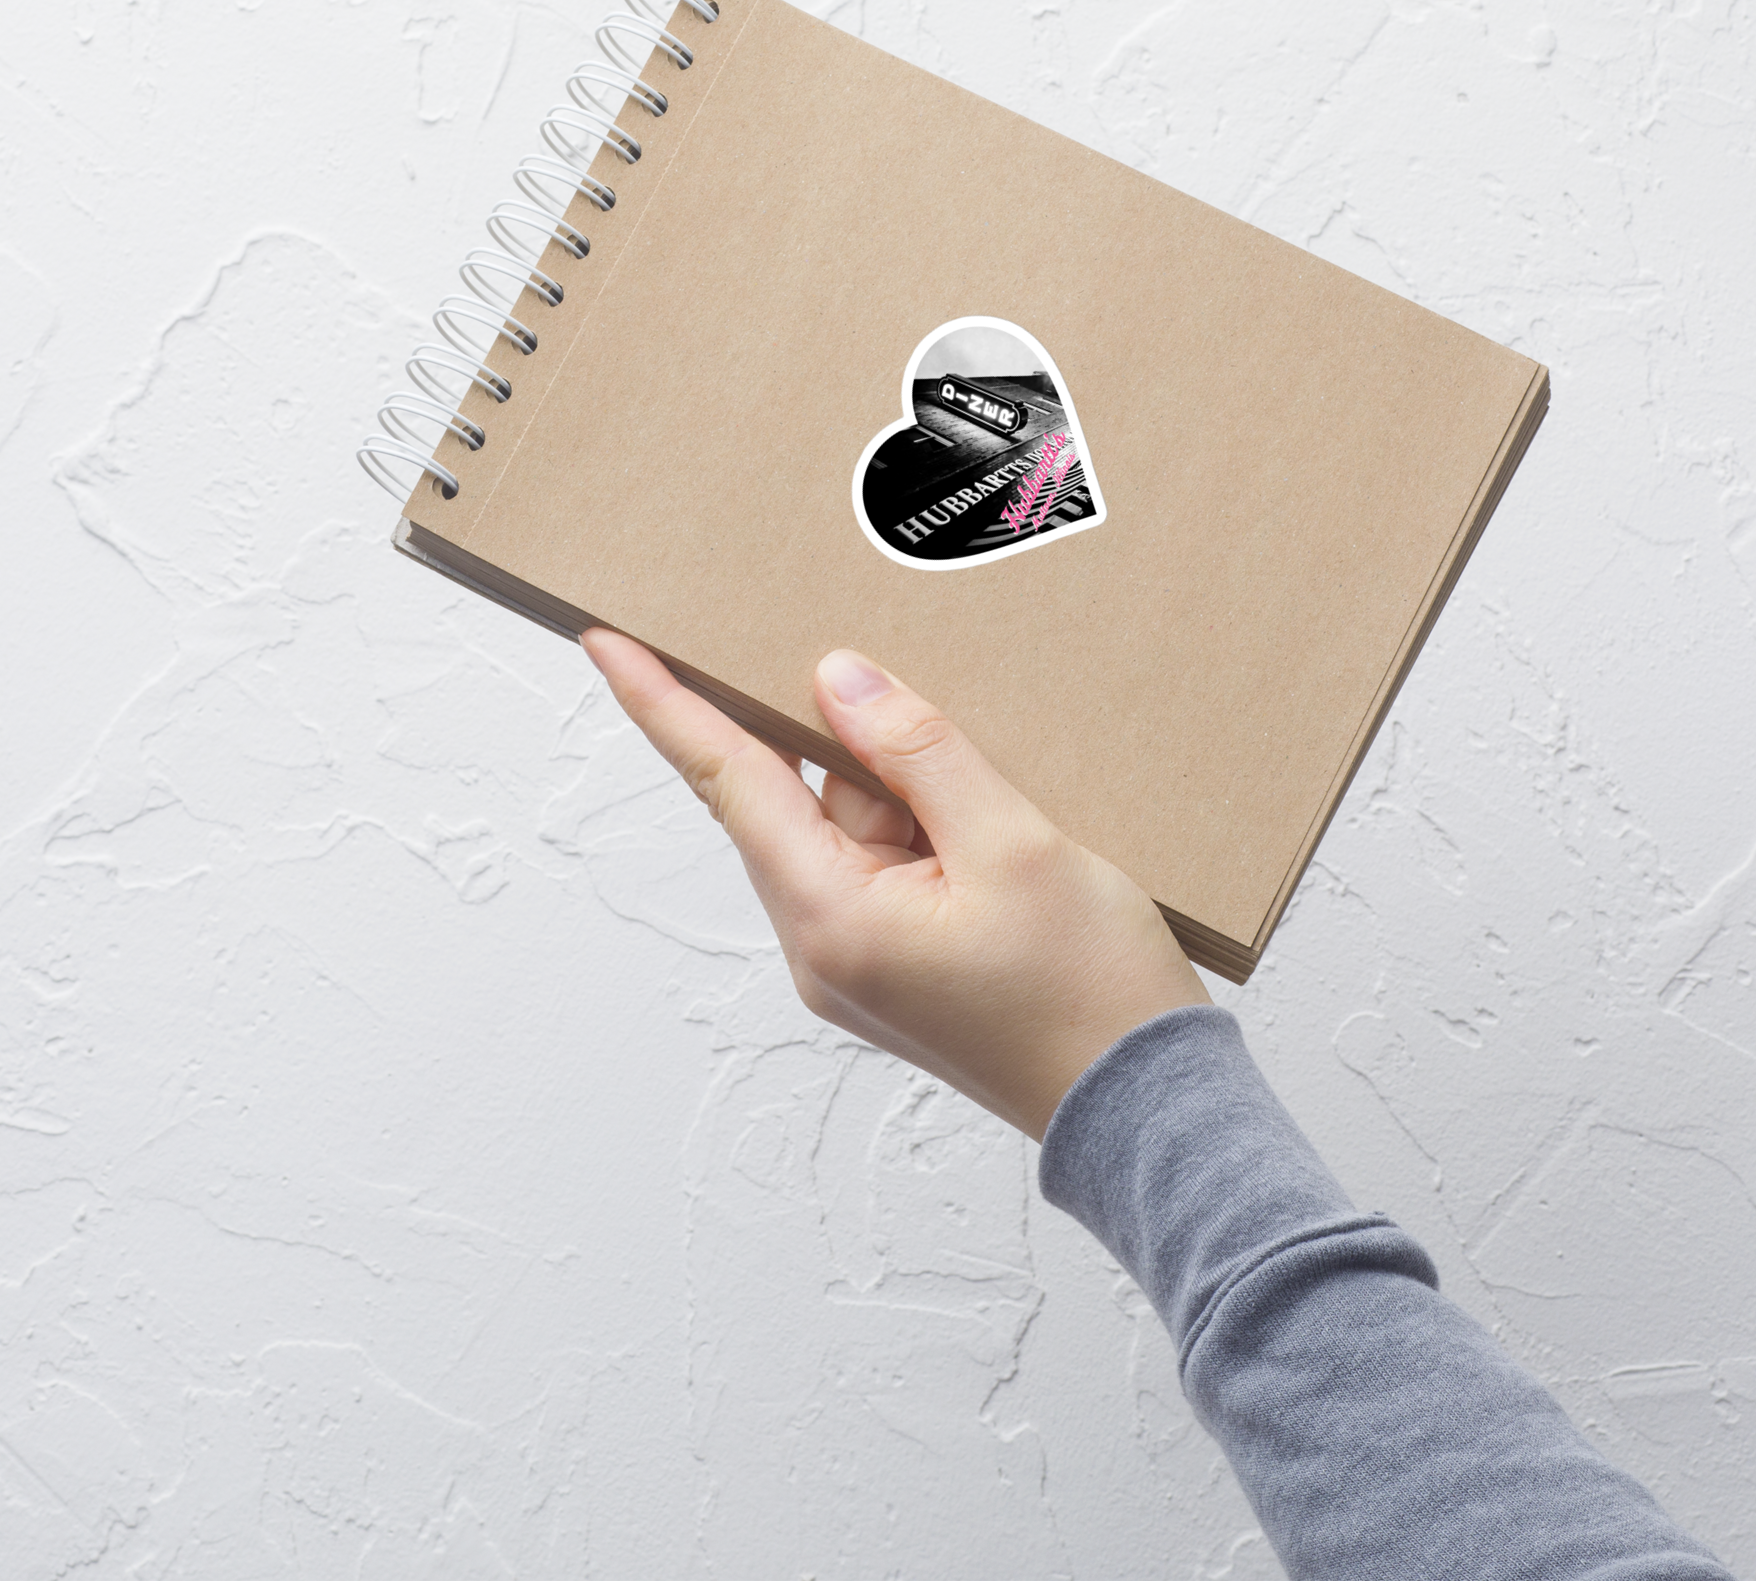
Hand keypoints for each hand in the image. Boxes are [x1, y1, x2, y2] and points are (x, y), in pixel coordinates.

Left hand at [582, 633, 1210, 1138]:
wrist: (1148, 1114)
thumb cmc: (1090, 993)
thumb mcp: (1014, 845)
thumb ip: (919, 753)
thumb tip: (836, 680)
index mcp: (832, 919)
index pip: (730, 781)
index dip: (665, 704)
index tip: (608, 641)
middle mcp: (825, 946)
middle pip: (797, 798)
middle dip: (840, 734)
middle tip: (877, 663)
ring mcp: (862, 962)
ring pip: (853, 827)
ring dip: (905, 784)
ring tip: (996, 784)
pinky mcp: (903, 966)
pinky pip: (889, 863)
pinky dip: (925, 822)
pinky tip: (990, 811)